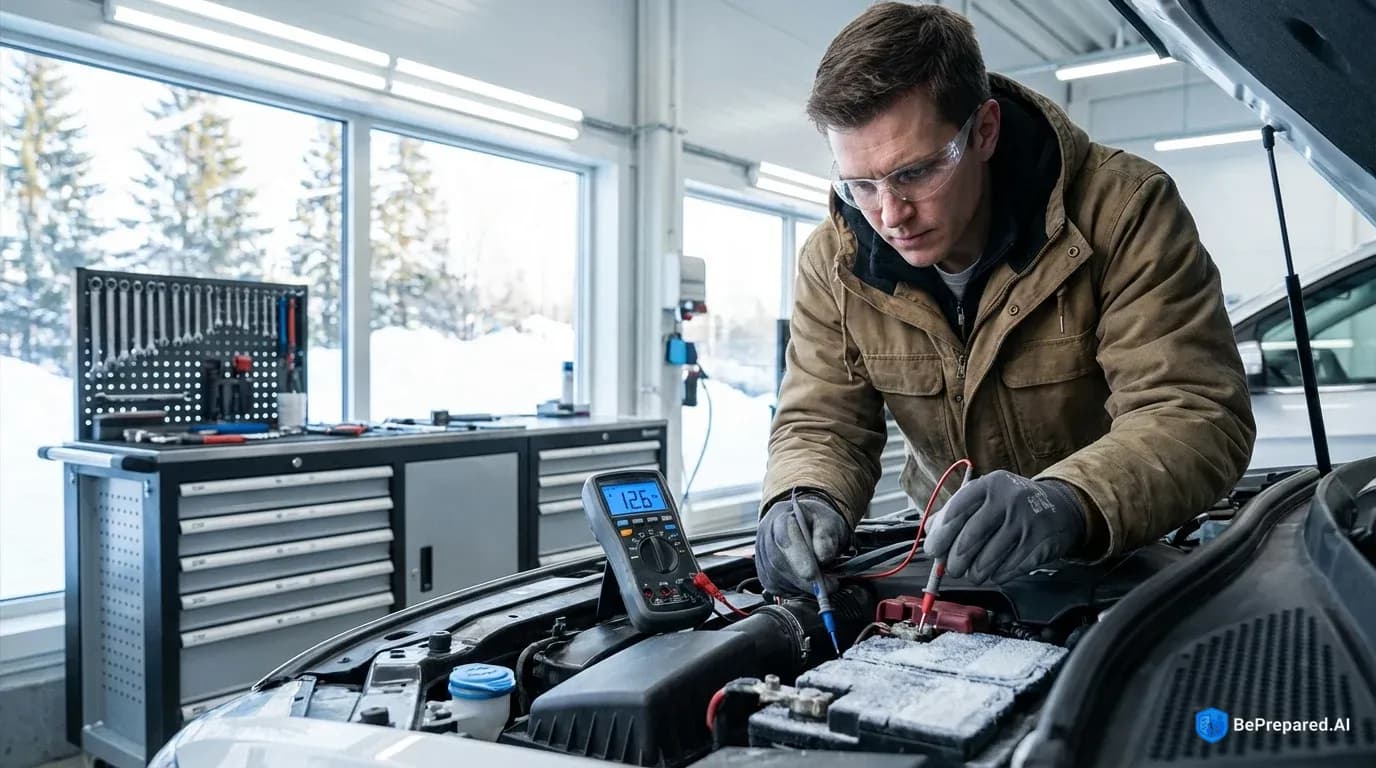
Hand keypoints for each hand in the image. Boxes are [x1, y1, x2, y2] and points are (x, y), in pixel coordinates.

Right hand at [755, 491, 850, 595]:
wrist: (808, 526)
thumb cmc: (818, 524)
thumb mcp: (830, 523)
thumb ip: (826, 537)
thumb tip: (822, 557)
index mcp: (781, 517)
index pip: (784, 538)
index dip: (798, 558)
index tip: (813, 574)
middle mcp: (766, 535)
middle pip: (778, 561)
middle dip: (802, 579)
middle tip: (826, 587)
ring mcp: (762, 554)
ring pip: (776, 577)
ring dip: (800, 586)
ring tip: (821, 584)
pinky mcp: (763, 572)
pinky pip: (775, 586)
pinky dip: (794, 590)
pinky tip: (807, 585)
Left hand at [922, 470, 1085, 584]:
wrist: (1058, 506)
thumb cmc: (1009, 504)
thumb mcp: (984, 496)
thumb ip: (955, 511)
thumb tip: (930, 533)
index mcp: (989, 485)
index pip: (957, 510)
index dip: (942, 535)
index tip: (934, 551)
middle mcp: (1008, 500)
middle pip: (970, 538)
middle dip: (955, 561)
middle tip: (952, 569)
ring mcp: (1026, 522)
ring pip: (988, 559)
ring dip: (975, 573)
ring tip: (972, 573)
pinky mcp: (1040, 544)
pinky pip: (1009, 569)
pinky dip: (996, 575)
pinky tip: (994, 572)